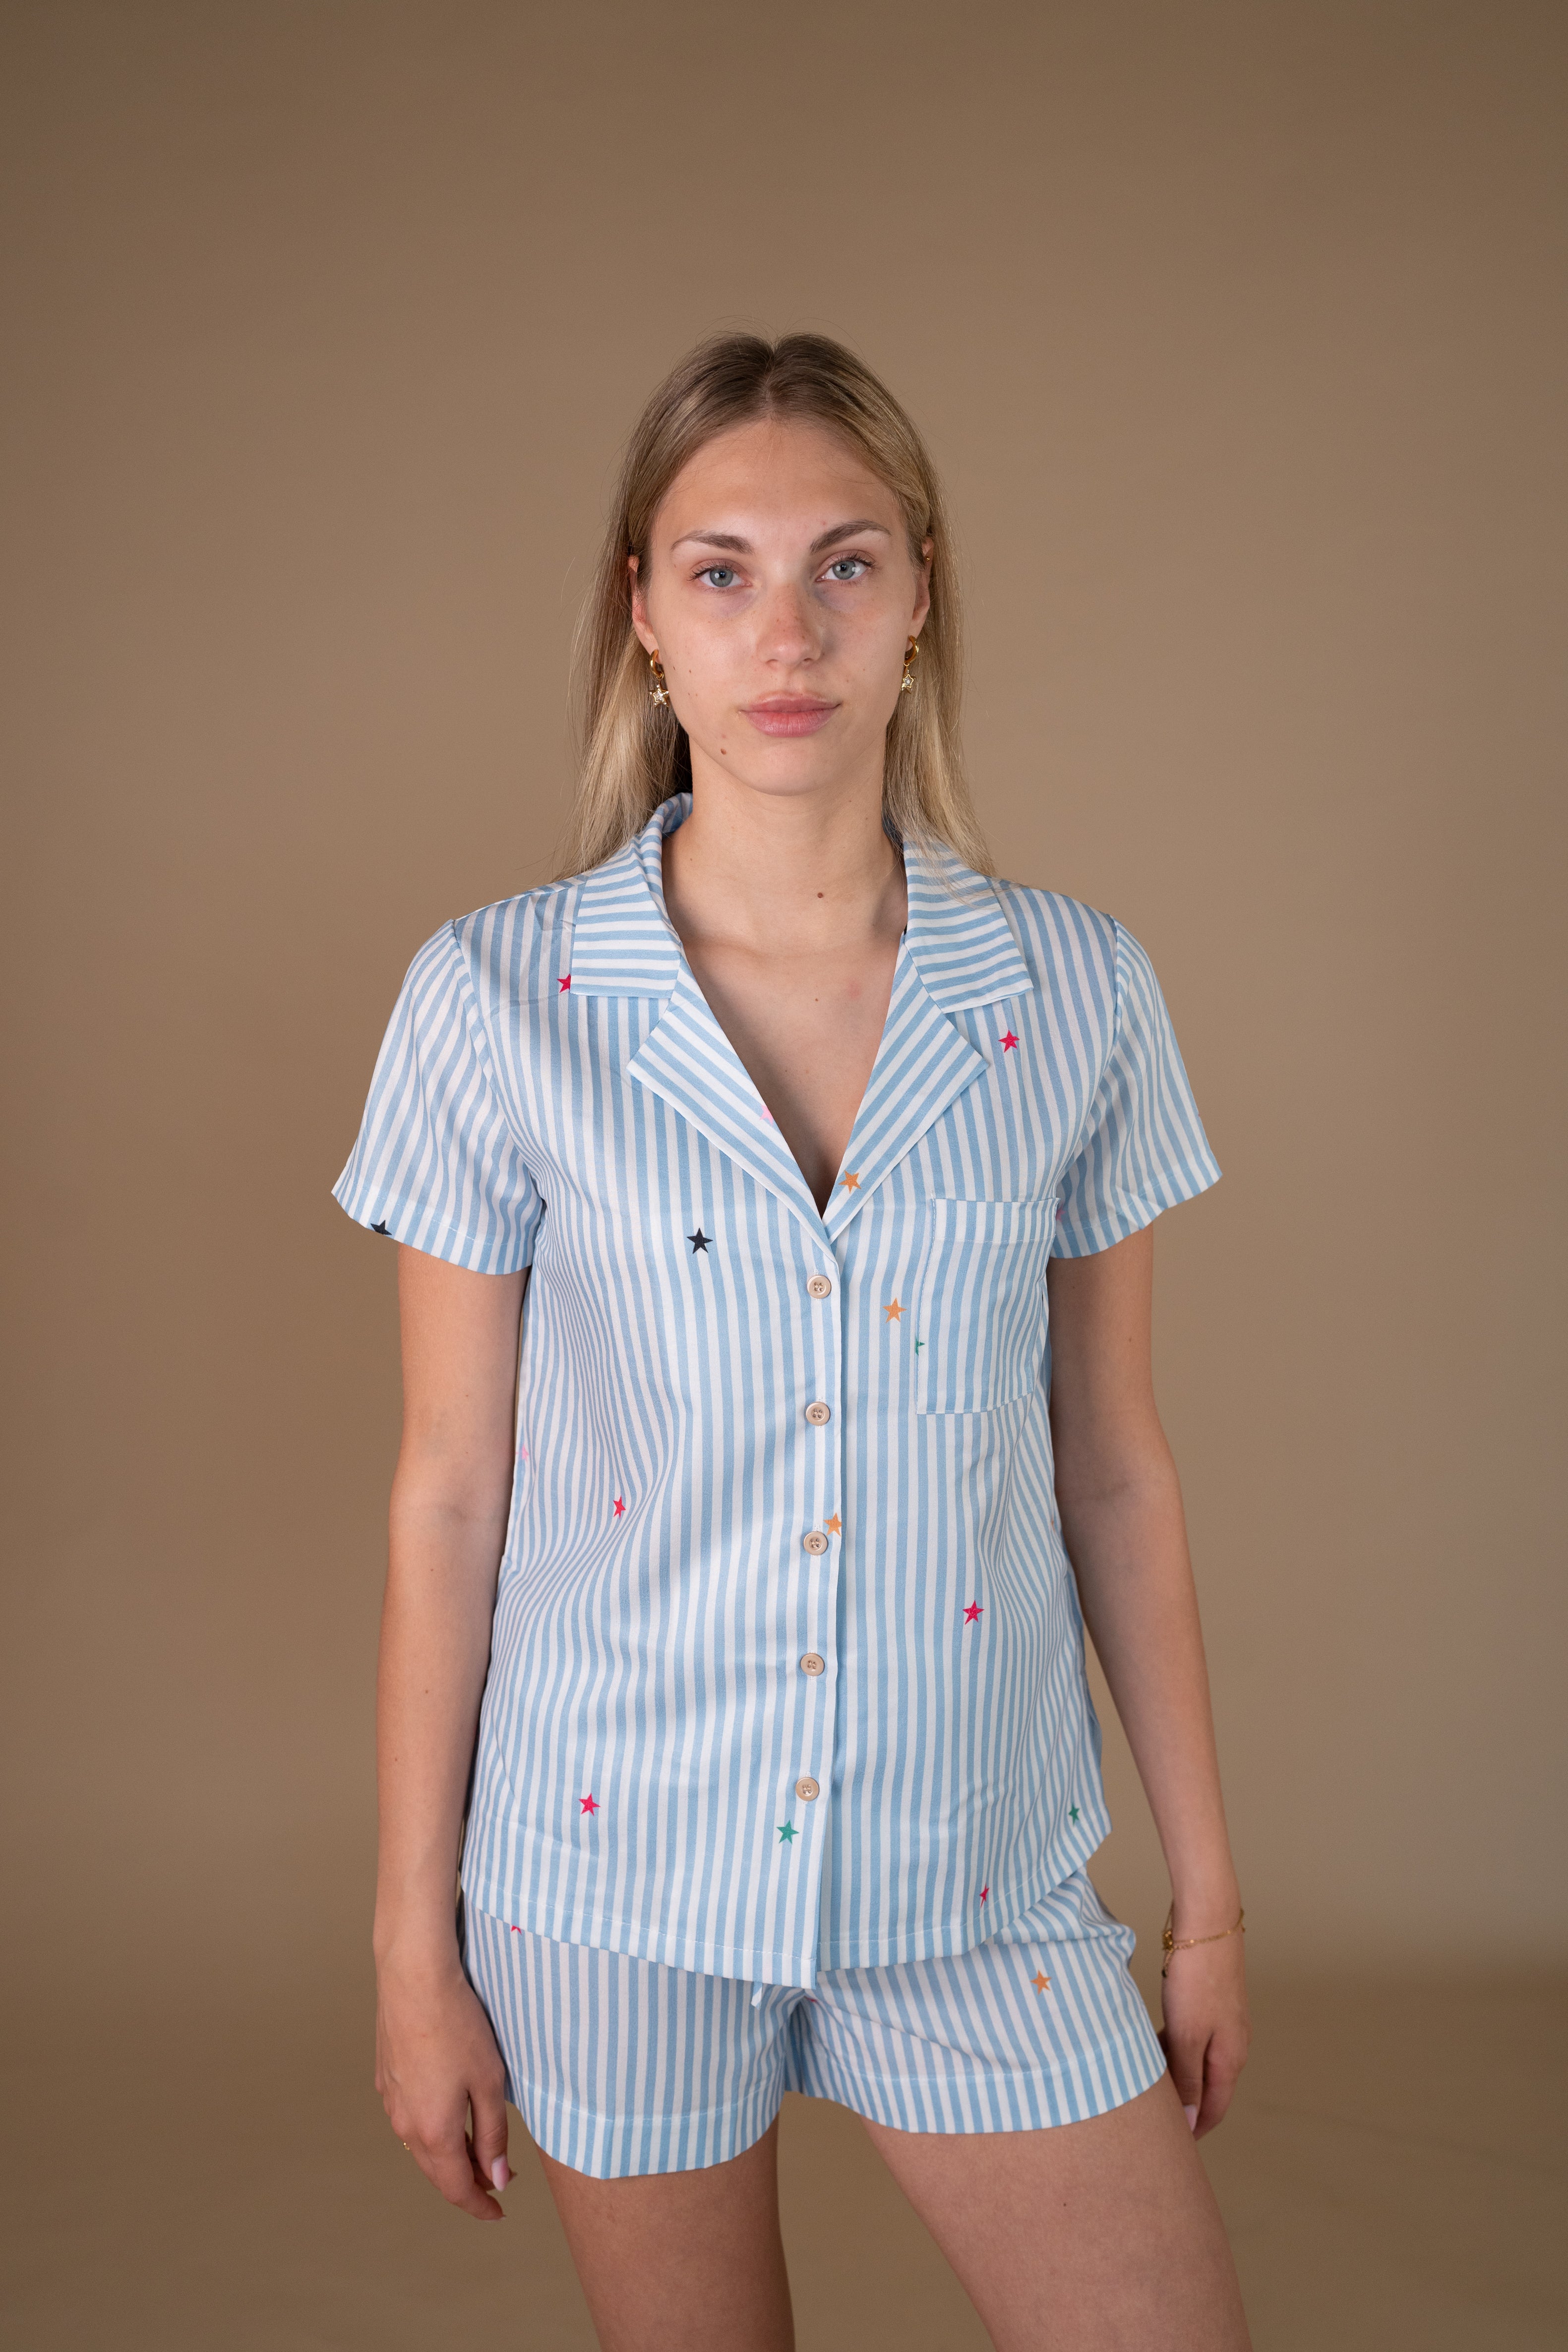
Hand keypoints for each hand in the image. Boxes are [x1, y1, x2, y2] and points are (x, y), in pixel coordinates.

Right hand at [375, 1950, 511, 2218]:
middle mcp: (406, 2125)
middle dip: (468, 2181)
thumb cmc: (458, 2026)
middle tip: (497, 2178)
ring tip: (478, 2146)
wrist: (414, 1979)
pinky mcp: (386, 2078)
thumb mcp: (489, 2082)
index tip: (498, 2212)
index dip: (480, 2205)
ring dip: (449, 2154)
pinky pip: (410, 2118)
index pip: (458, 2188)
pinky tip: (448, 2112)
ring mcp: (391, 2102)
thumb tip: (498, 2179)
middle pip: (437, 2171)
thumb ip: (493, 2135)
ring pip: (422, 2145)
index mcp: (434, 2132)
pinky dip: (432, 2129)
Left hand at [1158, 1931, 1249, 2139]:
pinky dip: (1174, 2047)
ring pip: (1198, 2060)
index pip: (1215, 2107)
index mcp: (1231, 2057)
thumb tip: (1190, 2118)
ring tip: (1146, 2081)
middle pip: (1208, 2086)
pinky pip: (1193, 2037)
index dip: (1194, 2128)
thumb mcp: (1187, 2034)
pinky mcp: (1211, 2001)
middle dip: (1184, 2103)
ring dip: (1176, 2073)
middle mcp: (1233, 2042)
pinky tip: (1152, 2042)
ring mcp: (1223, 2021)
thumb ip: (1187, 2077)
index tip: (1172, 2145)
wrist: (1207, 1921)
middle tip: (1153, 2115)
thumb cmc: (1198, 1977)